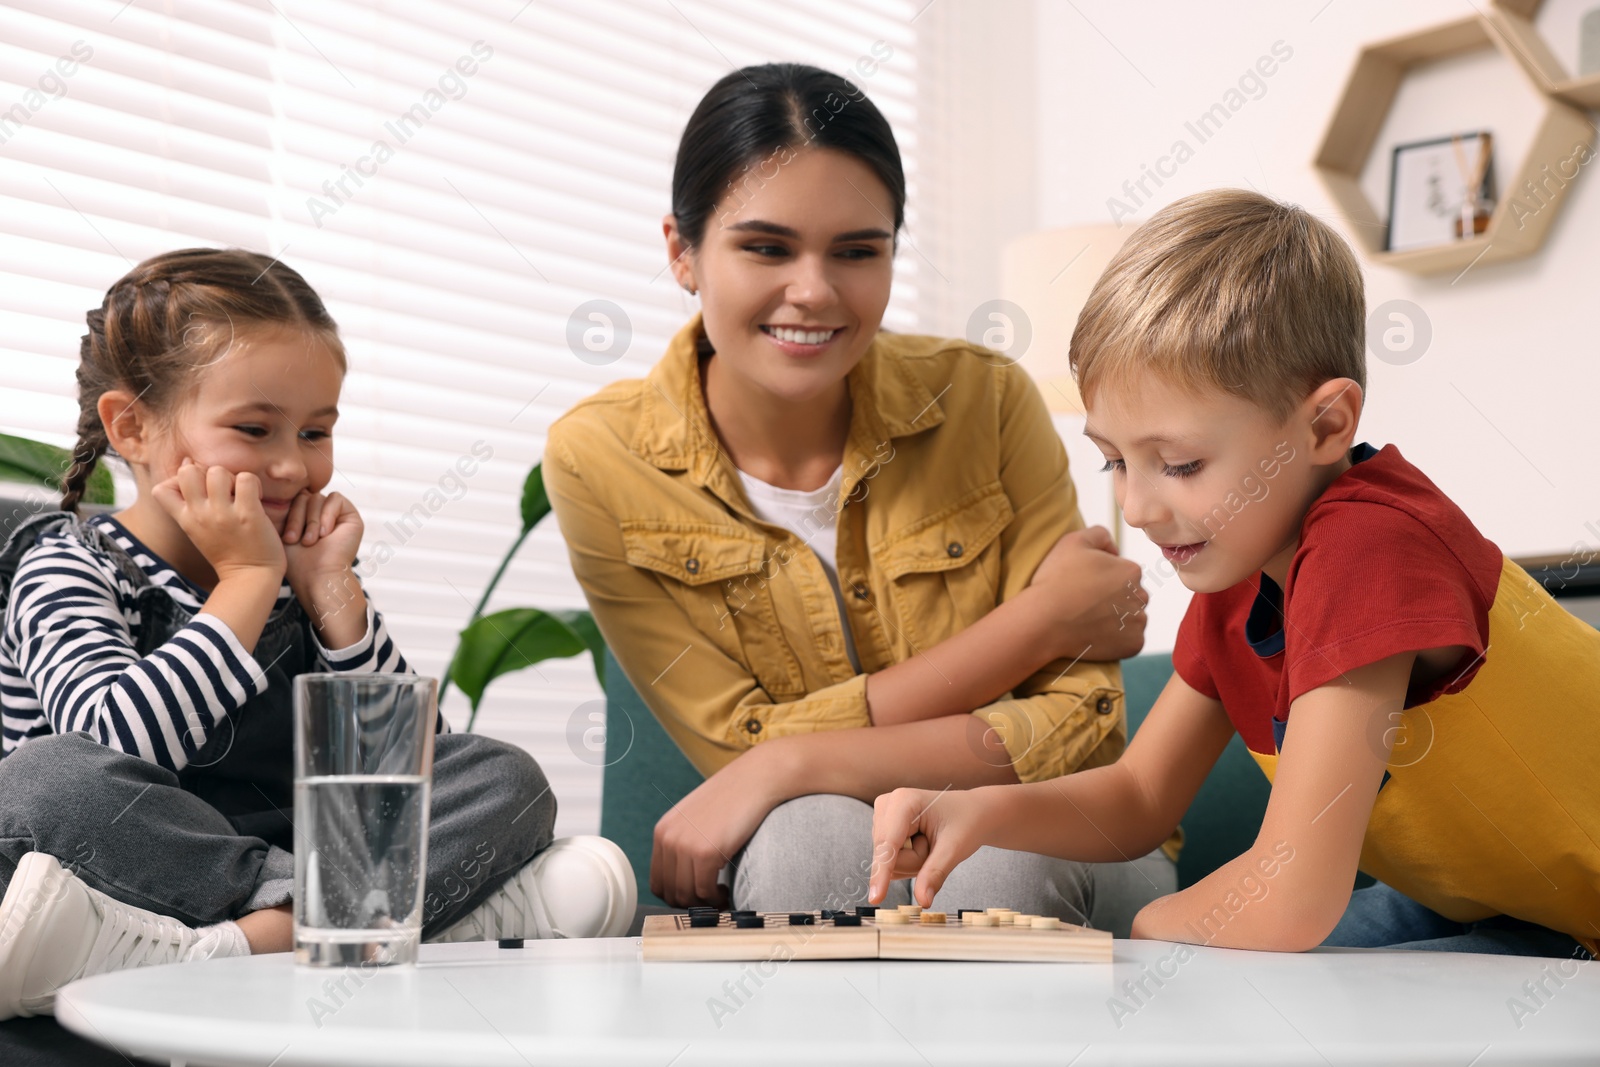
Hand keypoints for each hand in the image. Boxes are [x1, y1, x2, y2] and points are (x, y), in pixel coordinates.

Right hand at [151, 461, 284, 582]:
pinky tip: (256, 498)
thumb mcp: (198, 530)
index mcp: (186, 519)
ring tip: (241, 494)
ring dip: (232, 477)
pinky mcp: (248, 514)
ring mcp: (223, 514)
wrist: (250, 578)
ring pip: (217, 471)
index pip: (161, 489)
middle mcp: (200, 515)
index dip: (179, 481)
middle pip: (188, 471)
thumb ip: (190, 503)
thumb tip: (187, 463)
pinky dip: (254, 484)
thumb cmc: (228, 552)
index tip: (199, 492)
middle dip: (207, 472)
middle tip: (223, 490)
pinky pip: (246, 479)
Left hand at [282, 490, 362, 584]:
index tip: (286, 538)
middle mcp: (318, 513)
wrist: (316, 577)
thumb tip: (262, 486)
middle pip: (304, 496)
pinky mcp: (350, 514)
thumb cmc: (295, 562)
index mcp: (302, 516)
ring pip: (316, 498)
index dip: (288, 514)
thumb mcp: (280, 531)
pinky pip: (335, 498)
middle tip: (294, 540)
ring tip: (310, 541)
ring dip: (311, 521)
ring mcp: (335, 514)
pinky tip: (325, 534)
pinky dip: (326, 515)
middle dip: (297, 518)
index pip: (292, 499)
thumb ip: (276, 509)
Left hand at [650, 750, 782, 907]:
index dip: (675, 895)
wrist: (753, 780)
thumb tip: (685, 878)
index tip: (695, 896)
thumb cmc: (731, 800)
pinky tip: (726, 890)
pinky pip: (704, 891)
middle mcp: (668, 839)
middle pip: (669, 892)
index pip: (657, 881)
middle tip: (710, 899)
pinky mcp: (705, 853)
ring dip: (704, 902)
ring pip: (686, 895)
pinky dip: (716, 898)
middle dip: (690, 902)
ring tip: (720, 895)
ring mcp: (685, 846)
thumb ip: (684, 842)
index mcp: (662, 831)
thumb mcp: (695, 818)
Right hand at [867, 786, 994, 906]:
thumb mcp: (955, 848)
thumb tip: (922, 901)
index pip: (888, 845)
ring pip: (888, 863)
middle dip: (915, 861)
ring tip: (931, 842)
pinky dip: (909, 861)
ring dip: (914, 862)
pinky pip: (889, 863)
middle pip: (888, 857)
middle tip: (936, 844)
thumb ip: (935, 874)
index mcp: (902, 801)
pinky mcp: (883, 830)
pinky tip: (921, 844)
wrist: (972, 812)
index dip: (881, 872)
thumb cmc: (966, 822)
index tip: (875, 898)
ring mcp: (882, 818)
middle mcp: (886, 806)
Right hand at [1026, 526, 1147, 660]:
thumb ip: (1099, 534)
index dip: (1102, 577)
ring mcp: (1138, 623)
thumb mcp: (1073, 541)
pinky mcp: (1133, 645)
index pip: (1123, 572)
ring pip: (1131, 618)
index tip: (1083, 584)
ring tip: (1089, 620)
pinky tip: (1095, 634)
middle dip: (1114, 598)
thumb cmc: (1057, 580)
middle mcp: (1141, 596)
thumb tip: (1114, 548)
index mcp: (1132, 571)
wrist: (1044, 621)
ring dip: (1117, 619)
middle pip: (1131, 595)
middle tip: (1085, 603)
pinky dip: (1116, 639)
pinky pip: (1129, 640)